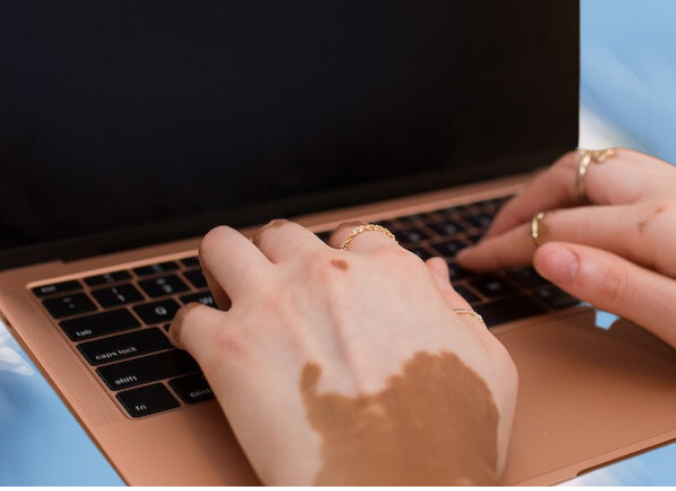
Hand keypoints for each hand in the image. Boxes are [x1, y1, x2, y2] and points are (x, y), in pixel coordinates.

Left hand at [170, 220, 517, 484]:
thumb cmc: (452, 440)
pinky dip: (190, 332)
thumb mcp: (488, 361)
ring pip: (223, 247)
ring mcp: (274, 303)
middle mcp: (329, 273)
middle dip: (275, 259)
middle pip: (282, 234)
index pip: (352, 237)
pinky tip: (200, 349)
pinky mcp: (229, 347)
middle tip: (272, 290)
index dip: (339, 262)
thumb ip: (456, 307)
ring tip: (224, 296)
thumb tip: (434, 272)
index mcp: (392, 273)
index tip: (331, 285)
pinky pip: (187, 317)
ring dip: (222, 269)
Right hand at [458, 149, 675, 387]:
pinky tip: (605, 221)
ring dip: (562, 187)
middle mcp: (675, 194)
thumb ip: (616, 286)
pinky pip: (638, 176)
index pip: (560, 229)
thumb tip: (548, 255)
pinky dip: (599, 190)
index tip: (472, 263)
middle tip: (494, 237)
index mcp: (662, 224)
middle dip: (526, 201)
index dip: (509, 247)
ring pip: (608, 167)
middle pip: (576, 175)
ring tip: (537, 222)